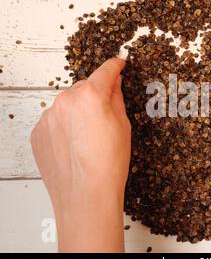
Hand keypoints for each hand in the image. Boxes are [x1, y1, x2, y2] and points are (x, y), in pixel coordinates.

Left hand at [31, 58, 130, 251]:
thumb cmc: (108, 164)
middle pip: (84, 88)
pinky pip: (55, 120)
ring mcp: (48, 117)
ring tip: (89, 137)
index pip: (105, 71)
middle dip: (96, 95)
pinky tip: (75, 145)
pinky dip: (65, 126)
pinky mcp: (38, 133)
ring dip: (79, 112)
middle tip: (106, 116)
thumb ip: (116, 98)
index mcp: (90, 96)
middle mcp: (65, 101)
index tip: (119, 63)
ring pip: (68, 104)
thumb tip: (113, 83)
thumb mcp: (123, 126)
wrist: (86, 195)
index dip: (115, 66)